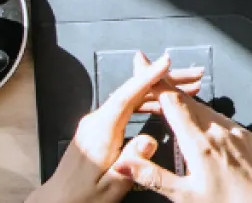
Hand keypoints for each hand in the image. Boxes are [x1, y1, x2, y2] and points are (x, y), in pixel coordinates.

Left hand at [27, 53, 203, 202]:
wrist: (58, 202)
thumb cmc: (81, 197)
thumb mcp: (111, 185)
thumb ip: (131, 161)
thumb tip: (150, 140)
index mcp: (100, 132)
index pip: (126, 96)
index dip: (147, 77)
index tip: (166, 63)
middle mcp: (97, 122)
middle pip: (133, 92)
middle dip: (164, 80)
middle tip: (193, 76)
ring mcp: (97, 123)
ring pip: (133, 98)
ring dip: (160, 91)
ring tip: (187, 89)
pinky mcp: (100, 129)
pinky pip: (128, 107)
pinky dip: (148, 102)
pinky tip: (163, 105)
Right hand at [114, 83, 251, 201]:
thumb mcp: (185, 195)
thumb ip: (153, 176)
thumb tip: (125, 163)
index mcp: (200, 143)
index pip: (173, 102)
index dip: (155, 82)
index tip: (142, 63)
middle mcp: (219, 130)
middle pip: (187, 100)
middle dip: (166, 89)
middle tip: (149, 79)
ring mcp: (236, 131)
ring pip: (204, 108)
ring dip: (185, 103)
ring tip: (168, 103)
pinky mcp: (247, 136)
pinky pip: (220, 118)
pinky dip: (203, 115)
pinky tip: (198, 123)